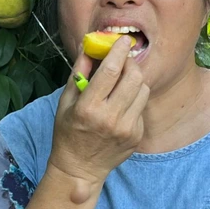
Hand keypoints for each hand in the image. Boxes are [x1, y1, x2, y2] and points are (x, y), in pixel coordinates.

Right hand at [48, 35, 149, 186]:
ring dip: (134, 80)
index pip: (111, 71)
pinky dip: (134, 99)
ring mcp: (127, 128)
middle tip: (123, 60)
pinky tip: (121, 106)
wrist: (80, 168)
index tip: (123, 40)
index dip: (119, 51)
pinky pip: (141, 106)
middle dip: (130, 63)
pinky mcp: (137, 135)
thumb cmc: (68, 132)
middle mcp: (110, 118)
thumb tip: (88, 46)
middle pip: (133, 77)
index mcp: (89, 108)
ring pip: (143, 89)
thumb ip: (79, 73)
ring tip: (121, 83)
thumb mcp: (66, 102)